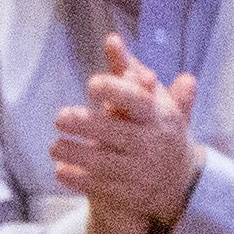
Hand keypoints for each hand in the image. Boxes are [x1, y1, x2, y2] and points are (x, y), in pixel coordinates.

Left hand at [48, 35, 203, 233]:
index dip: (115, 91)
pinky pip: (102, 187)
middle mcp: (151, 144)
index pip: (138, 102)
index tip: (90, 85)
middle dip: (87, 125)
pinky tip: (61, 172)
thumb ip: (129, 69)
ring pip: (106, 163)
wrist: (179, 181)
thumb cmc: (156, 127)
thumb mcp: (151, 99)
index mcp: (158, 116)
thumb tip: (111, 39)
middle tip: (59, 117)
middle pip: (117, 134)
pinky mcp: (130, 194)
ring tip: (55, 147)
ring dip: (77, 155)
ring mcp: (141, 171)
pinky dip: (80, 180)